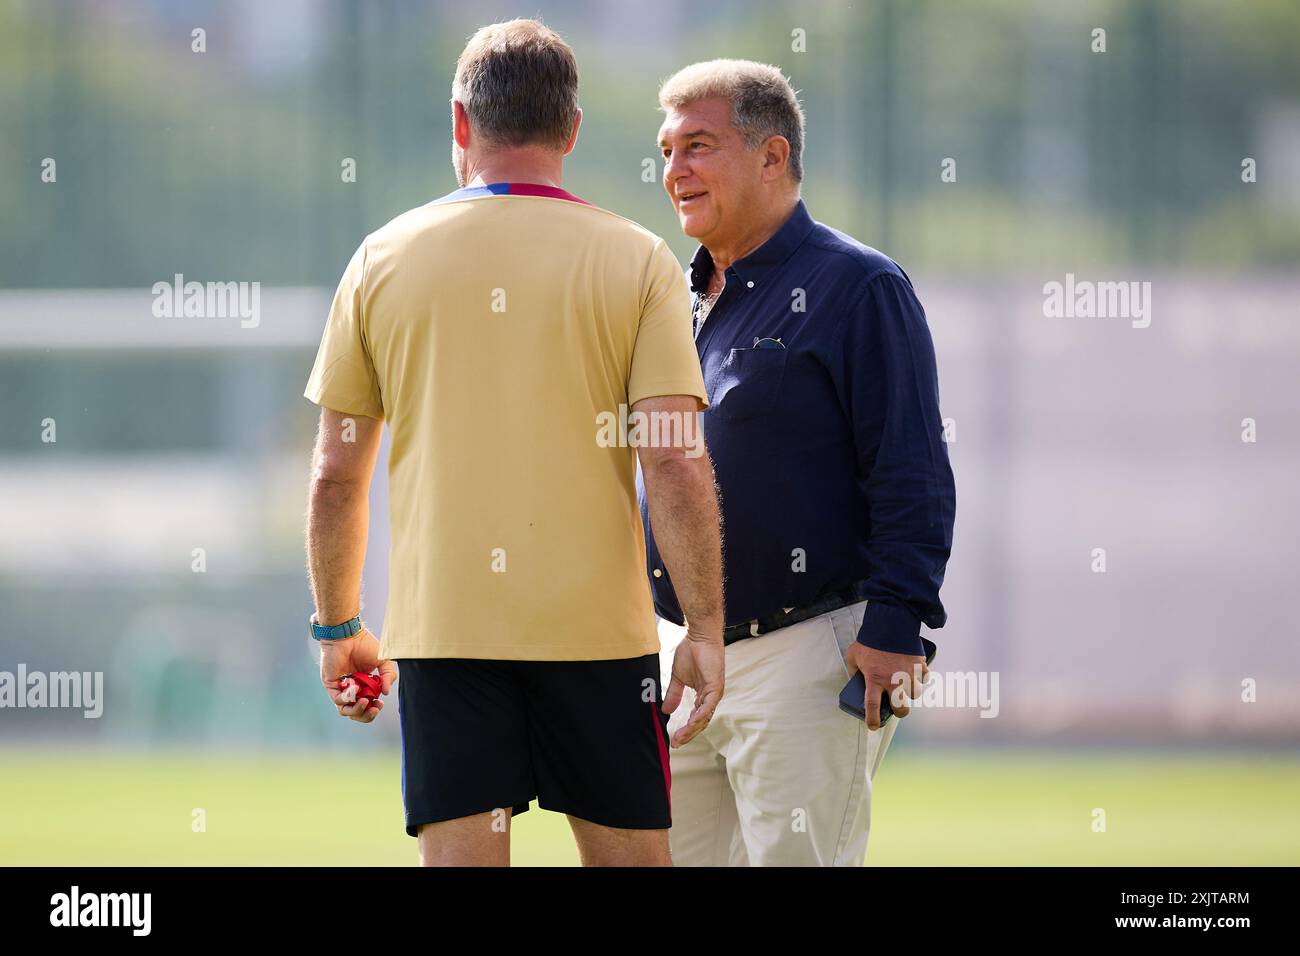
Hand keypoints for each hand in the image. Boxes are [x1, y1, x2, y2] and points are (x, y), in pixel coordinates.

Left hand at [318, 629, 396, 723]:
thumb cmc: (365, 645)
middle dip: (366, 715)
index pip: (367, 705)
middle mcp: (351, 688)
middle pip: (356, 712)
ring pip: (345, 710)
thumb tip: (386, 693)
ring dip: (357, 711)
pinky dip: (348, 699)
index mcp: (364, 685)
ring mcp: (340, 688)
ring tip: (366, 702)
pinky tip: (357, 690)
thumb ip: (388, 676)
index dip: (373, 709)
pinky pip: (338, 700)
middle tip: (374, 708)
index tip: (380, 704)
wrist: (348, 635)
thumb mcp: (384, 661)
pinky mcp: (331, 685)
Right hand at [662, 626, 724, 747]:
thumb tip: (665, 710)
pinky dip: (700, 715)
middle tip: (676, 743)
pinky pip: (708, 705)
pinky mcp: (716, 686)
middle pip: (701, 722)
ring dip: (692, 728)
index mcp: (703, 696)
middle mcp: (710, 697)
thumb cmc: (691, 652)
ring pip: (705, 717)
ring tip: (680, 737)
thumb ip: (674, 695)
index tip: (674, 739)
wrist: (698, 636)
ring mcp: (714, 692)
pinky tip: (691, 723)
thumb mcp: (678, 678)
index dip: (686, 730)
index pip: (696, 719)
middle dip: (688, 734)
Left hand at [844, 642, 927, 730]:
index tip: (873, 726)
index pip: (872, 706)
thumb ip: (854, 669)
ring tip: (906, 683)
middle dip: (900, 712)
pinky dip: (921, 676)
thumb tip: (856, 678)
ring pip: (915, 693)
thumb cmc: (870, 639)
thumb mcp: (854, 655)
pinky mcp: (919, 665)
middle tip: (898, 707)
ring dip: (911, 691)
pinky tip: (915, 672)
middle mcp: (893, 681)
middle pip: (901, 709)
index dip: (872, 720)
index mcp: (875, 679)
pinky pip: (924, 677)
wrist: (890, 622)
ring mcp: (908, 674)